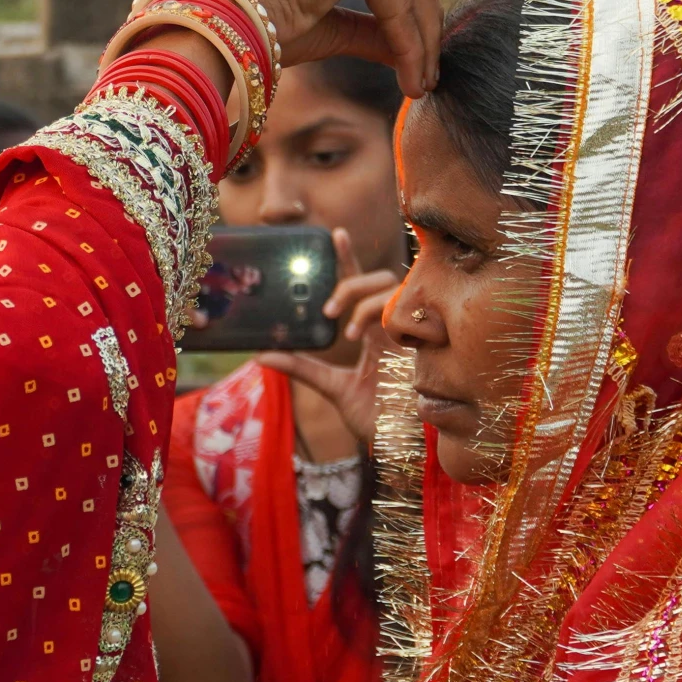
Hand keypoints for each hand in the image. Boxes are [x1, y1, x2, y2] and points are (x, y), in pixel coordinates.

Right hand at [210, 0, 441, 94]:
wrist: (214, 28)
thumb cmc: (251, 29)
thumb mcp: (324, 26)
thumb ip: (369, 29)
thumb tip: (410, 54)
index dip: (406, 5)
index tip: (415, 57)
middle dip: (423, 16)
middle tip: (427, 70)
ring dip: (423, 34)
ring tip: (421, 82)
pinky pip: (397, 0)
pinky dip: (409, 41)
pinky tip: (410, 76)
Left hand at [258, 230, 402, 446]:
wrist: (402, 447)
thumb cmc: (376, 420)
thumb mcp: (332, 388)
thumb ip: (302, 368)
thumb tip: (261, 354)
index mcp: (376, 332)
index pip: (363, 285)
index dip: (350, 258)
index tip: (334, 234)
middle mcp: (394, 326)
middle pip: (380, 278)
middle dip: (350, 283)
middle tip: (327, 312)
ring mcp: (409, 330)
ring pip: (390, 285)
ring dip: (360, 299)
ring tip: (342, 327)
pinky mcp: (420, 340)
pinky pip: (402, 307)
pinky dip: (375, 312)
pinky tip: (360, 335)